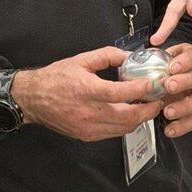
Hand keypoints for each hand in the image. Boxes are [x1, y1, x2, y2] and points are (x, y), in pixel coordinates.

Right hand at [5, 47, 164, 141]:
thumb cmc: (55, 78)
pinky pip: (113, 133)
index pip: (119, 94)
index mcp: (86, 90)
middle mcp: (88, 112)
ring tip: (148, 107)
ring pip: (123, 128)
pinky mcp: (86, 136)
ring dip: (140, 119)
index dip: (139, 90)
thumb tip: (129, 56)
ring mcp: (88, 127)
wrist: (33, 99)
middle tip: (158, 100)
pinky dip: (126, 125)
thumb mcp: (81, 60)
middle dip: (147, 110)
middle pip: (127, 117)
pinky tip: (131, 115)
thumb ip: (107, 56)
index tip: (152, 85)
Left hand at [161, 43, 191, 137]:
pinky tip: (170, 128)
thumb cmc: (168, 69)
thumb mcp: (162, 56)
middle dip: (184, 82)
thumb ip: (156, 51)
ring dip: (184, 107)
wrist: (173, 82)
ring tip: (168, 112)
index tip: (172, 68)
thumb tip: (149, 46)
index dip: (186, 61)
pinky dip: (182, 126)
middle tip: (169, 87)